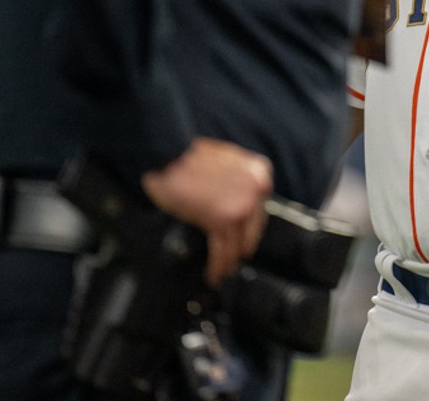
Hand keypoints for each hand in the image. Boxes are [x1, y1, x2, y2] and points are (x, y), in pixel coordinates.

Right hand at [142, 138, 270, 285]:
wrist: (169, 153)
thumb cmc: (189, 157)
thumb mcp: (226, 163)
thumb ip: (237, 182)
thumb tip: (234, 202)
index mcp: (259, 173)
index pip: (259, 210)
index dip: (250, 228)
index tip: (244, 239)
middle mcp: (256, 191)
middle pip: (252, 229)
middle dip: (241, 247)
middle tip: (234, 260)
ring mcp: (240, 206)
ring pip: (237, 243)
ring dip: (228, 262)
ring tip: (222, 273)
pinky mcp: (220, 220)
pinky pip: (222, 249)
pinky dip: (217, 265)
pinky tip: (214, 273)